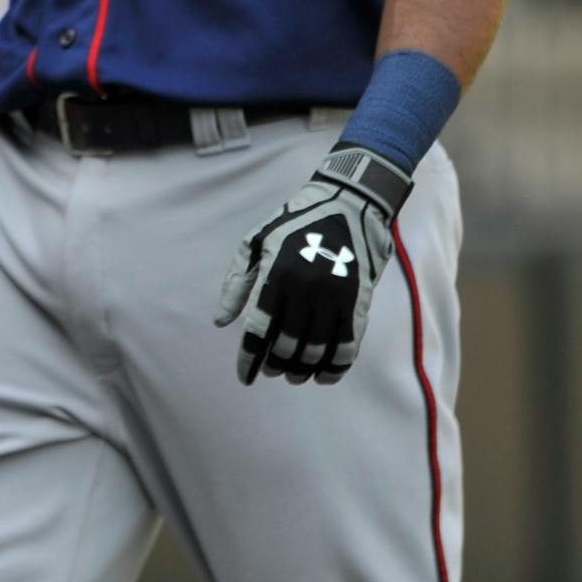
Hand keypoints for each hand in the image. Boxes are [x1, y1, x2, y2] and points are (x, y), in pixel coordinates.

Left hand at [214, 145, 412, 385]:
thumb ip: (237, 283)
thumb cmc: (292, 224)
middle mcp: (305, 290)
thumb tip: (221, 323)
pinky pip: (348, 346)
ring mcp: (335, 298)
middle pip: (287, 344)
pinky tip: (323, 376)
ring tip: (292, 376)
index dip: (250, 358)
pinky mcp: (359, 303)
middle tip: (269, 372)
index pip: (259, 329)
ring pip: (317, 350)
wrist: (347, 205)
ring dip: (302, 369)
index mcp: (276, 274)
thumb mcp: (254, 242)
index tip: (243, 376)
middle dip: (275, 365)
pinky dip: (335, 367)